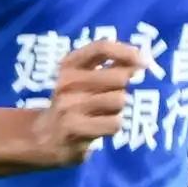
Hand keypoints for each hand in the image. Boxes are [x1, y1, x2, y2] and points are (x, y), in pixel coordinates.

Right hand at [30, 38, 153, 164]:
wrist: (44, 138)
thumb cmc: (73, 104)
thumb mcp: (83, 80)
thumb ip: (110, 67)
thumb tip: (140, 61)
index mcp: (69, 65)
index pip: (101, 48)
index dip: (126, 52)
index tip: (143, 61)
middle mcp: (67, 82)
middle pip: (119, 77)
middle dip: (122, 89)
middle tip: (110, 99)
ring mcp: (69, 105)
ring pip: (119, 101)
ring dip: (117, 110)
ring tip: (101, 115)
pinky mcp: (74, 128)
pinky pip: (115, 123)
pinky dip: (113, 127)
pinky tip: (99, 128)